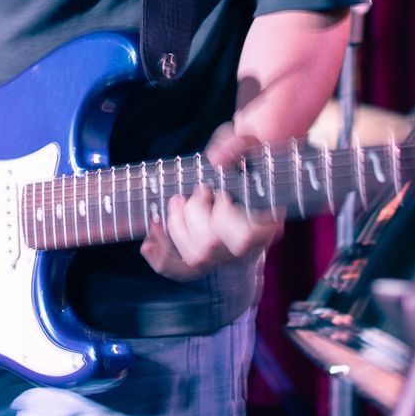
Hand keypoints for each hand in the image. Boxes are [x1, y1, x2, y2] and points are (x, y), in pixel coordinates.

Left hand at [140, 123, 281, 281]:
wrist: (247, 171)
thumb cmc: (248, 158)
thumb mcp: (249, 144)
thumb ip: (236, 146)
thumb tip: (215, 159)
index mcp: (267, 222)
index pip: (243, 238)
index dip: (222, 215)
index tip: (218, 192)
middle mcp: (250, 246)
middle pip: (211, 247)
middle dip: (192, 214)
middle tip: (190, 192)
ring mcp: (228, 255)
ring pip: (196, 259)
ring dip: (175, 228)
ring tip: (175, 203)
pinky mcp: (209, 259)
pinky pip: (183, 271)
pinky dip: (162, 260)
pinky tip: (147, 244)